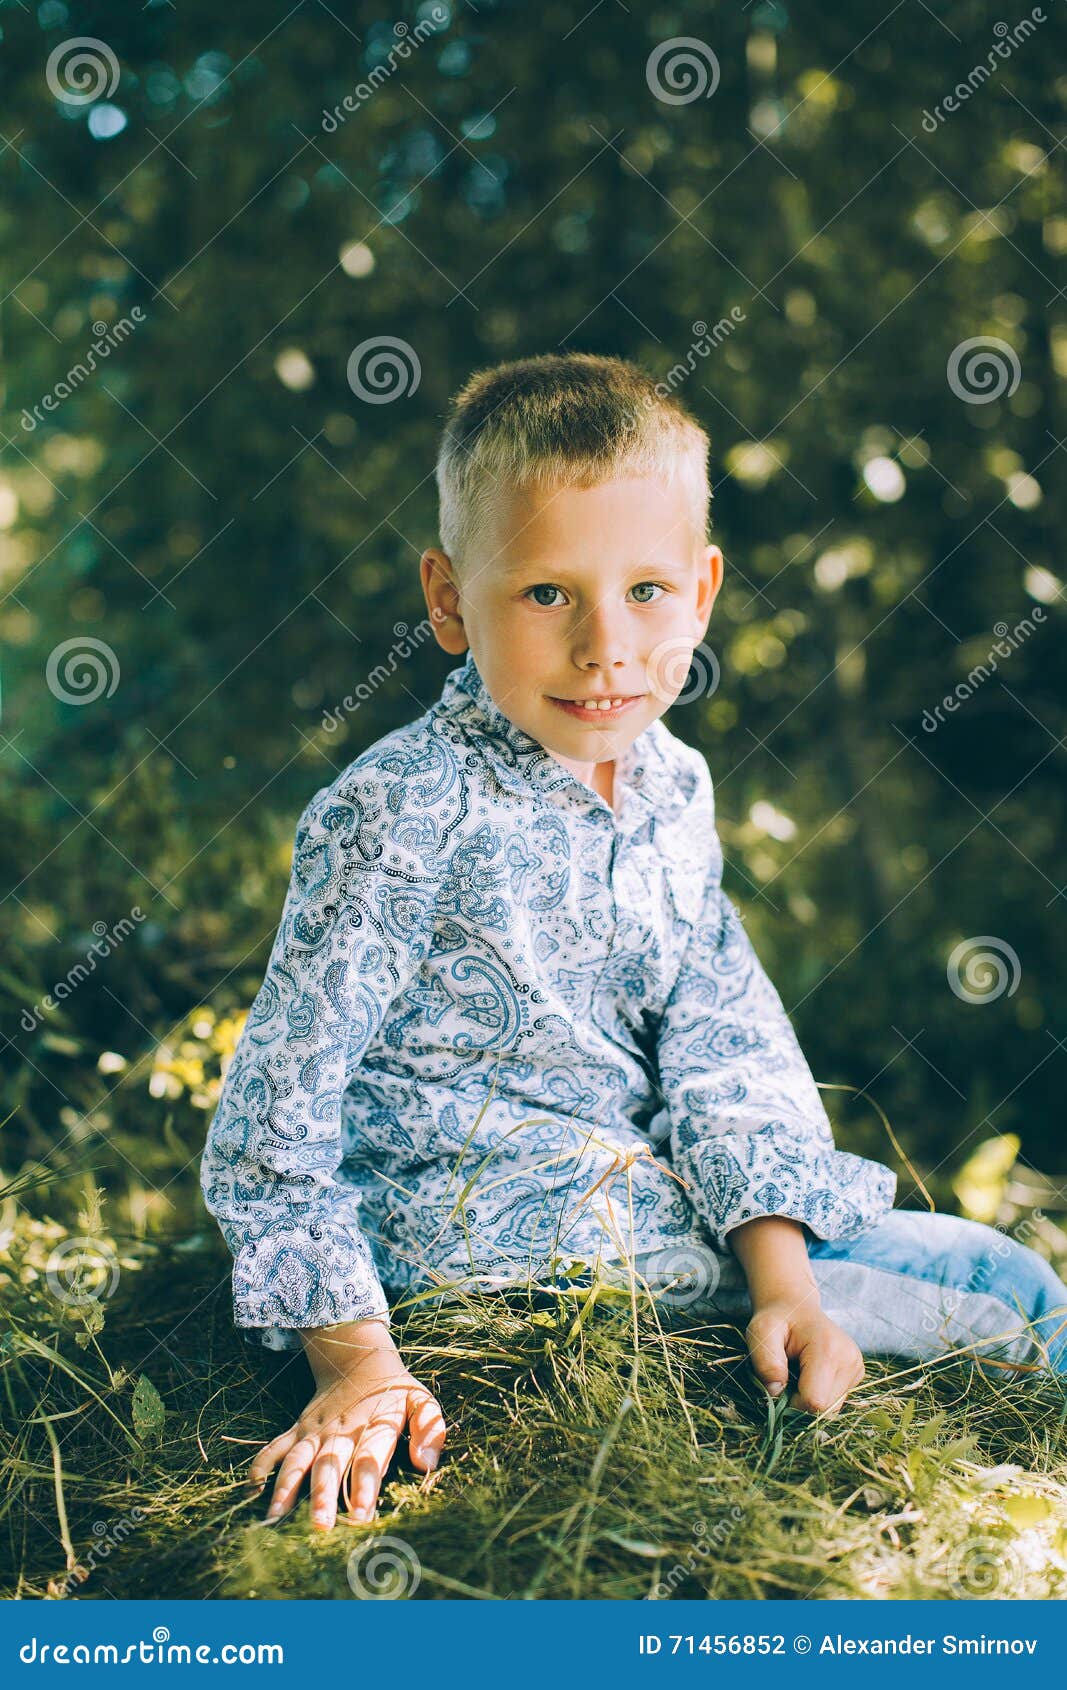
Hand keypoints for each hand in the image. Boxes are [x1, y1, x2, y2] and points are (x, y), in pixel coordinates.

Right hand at [247, 1321, 446, 1530]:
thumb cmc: (395, 1391)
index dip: (365, 1485)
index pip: (369, 1458)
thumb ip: (430, 1429)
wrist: (359, 1358)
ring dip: (287, 1486)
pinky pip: (275, 1447)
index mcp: (374, 1426)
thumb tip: (426, 1464)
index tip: (361, 1514)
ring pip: (298, 1459)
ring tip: (276, 1516)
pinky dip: (261, 1466)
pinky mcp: (299, 1429)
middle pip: (330, 1464)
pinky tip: (252, 1490)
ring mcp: (316, 1431)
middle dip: (322, 1494)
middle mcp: (341, 1431)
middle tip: (319, 1526)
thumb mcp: (421, 1401)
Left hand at [745, 1292, 864, 1414]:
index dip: (792, 1402)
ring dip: (810, 1398)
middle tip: (787, 1377)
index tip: (780, 1384)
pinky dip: (820, 1393)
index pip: (815, 1402)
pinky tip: (810, 1374)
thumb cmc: (777, 1320)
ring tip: (799, 1372)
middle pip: (825, 1409)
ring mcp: (856, 1367)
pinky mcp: (857, 1373)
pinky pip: (836, 1400)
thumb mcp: (761, 1332)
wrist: (796, 1307)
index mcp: (828, 1349)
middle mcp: (849, 1359)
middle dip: (801, 1402)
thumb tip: (776, 1391)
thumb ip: (765, 1361)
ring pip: (832, 1408)